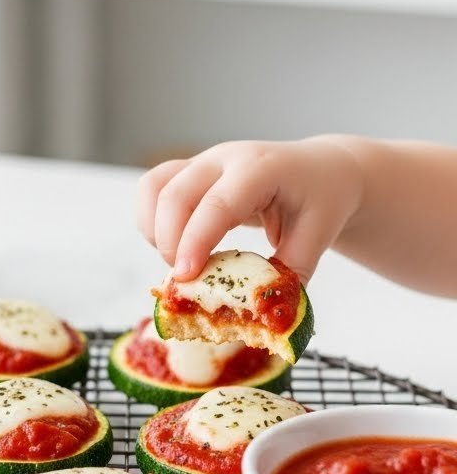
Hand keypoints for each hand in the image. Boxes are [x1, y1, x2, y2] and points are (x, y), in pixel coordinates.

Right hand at [137, 137, 362, 284]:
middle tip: (185, 281)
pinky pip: (153, 189)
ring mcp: (204, 161)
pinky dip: (151, 221)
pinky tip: (175, 245)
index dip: (196, 240)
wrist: (320, 169)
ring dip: (153, 229)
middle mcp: (226, 158)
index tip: (184, 277)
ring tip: (178, 262)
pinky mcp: (190, 171)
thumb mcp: (317, 236)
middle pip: (174, 192)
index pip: (219, 203)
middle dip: (169, 242)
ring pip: (154, 186)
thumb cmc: (321, 198)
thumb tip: (262, 315)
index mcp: (262, 169)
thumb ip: (289, 274)